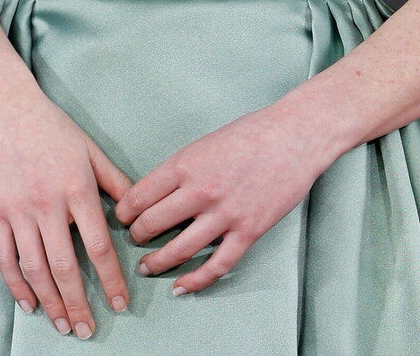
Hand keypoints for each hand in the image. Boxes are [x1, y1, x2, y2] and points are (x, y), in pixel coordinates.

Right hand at [0, 77, 133, 336]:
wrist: (2, 105)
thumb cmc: (51, 126)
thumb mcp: (91, 149)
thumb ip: (115, 182)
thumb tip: (135, 214)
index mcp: (77, 189)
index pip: (98, 247)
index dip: (111, 280)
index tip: (121, 304)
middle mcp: (47, 204)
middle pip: (65, 268)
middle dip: (79, 304)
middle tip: (88, 330)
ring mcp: (16, 210)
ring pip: (35, 269)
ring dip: (50, 303)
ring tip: (62, 325)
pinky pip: (4, 258)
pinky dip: (16, 286)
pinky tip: (29, 304)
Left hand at [115, 103, 338, 294]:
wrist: (296, 136)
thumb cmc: (252, 133)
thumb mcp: (205, 142)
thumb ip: (182, 169)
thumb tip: (158, 194)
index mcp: (185, 164)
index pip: (138, 196)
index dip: (124, 212)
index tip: (123, 218)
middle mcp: (200, 191)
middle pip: (152, 225)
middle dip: (137, 237)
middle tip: (135, 240)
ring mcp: (224, 214)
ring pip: (178, 250)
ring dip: (157, 262)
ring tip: (147, 266)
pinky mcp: (247, 232)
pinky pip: (215, 265)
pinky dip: (195, 281)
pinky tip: (181, 287)